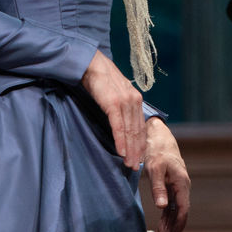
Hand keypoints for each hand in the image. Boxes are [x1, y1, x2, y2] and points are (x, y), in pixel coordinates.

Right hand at [81, 51, 145, 169]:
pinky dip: (121, 140)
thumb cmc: (100, 79)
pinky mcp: (113, 103)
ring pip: (130, 131)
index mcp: (136, 100)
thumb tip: (122, 124)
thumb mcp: (115, 94)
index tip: (139, 158)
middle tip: (135, 168)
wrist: (92, 64)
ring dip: (130, 150)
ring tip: (129, 164)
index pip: (140, 127)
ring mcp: (125, 102)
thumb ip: (121, 107)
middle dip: (136, 151)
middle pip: (137, 132)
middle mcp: (134, 101)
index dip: (140, 144)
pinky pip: (119, 126)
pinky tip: (121, 151)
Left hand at [144, 117, 189, 231]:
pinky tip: (162, 225)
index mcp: (181, 183)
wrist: (158, 136)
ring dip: (170, 225)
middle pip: (181, 213)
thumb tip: (162, 206)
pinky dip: (167, 216)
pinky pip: (171, 204)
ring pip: (176, 210)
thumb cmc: (157, 150)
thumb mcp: (155, 168)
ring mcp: (177, 186)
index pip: (183, 209)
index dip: (177, 225)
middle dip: (175, 229)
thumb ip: (158, 187)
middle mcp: (182, 186)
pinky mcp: (171, 185)